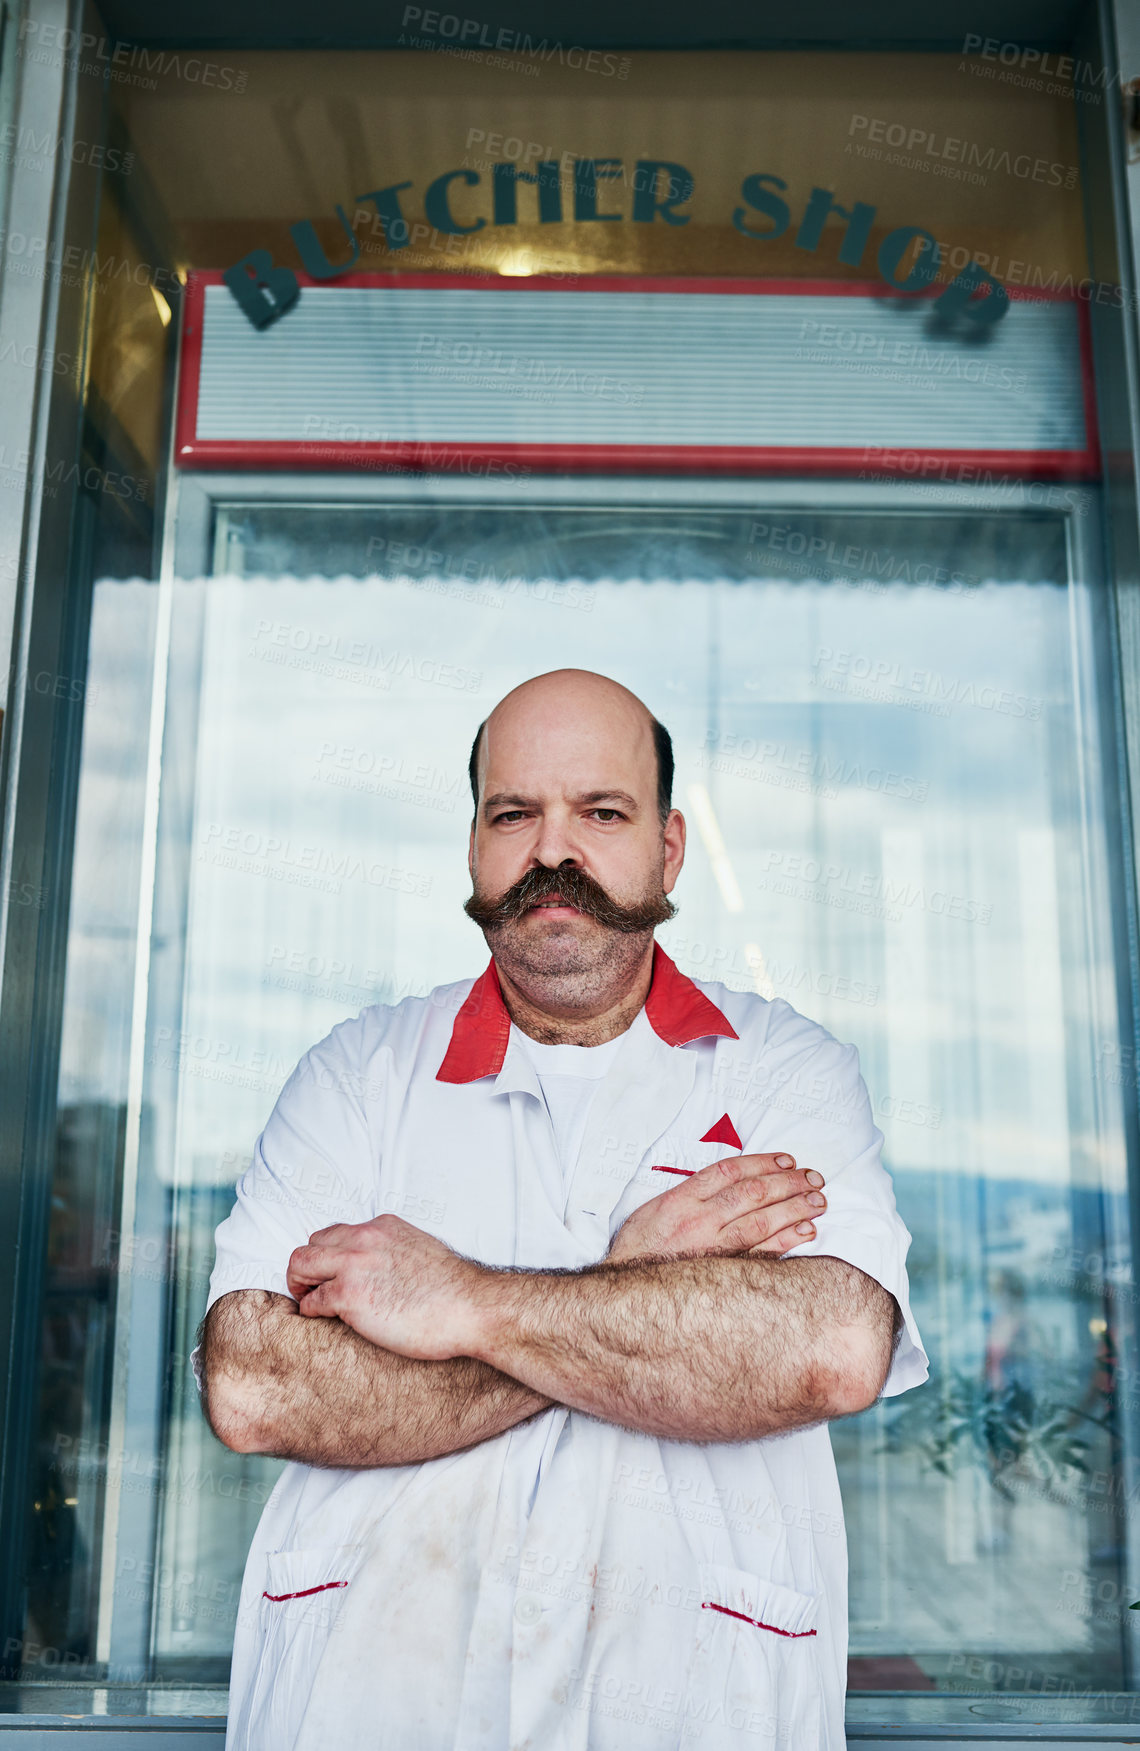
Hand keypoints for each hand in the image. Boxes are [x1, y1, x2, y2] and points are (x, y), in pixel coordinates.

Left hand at [286, 1215, 483, 1359]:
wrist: (470, 1307)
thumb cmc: (453, 1290)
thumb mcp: (420, 1250)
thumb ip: (394, 1251)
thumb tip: (383, 1268)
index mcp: (383, 1227)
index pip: (336, 1233)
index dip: (328, 1256)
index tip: (329, 1274)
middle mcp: (364, 1239)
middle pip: (311, 1245)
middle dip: (306, 1269)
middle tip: (311, 1290)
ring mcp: (354, 1265)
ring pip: (300, 1265)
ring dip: (300, 1285)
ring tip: (310, 1302)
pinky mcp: (349, 1295)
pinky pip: (311, 1301)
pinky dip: (310, 1311)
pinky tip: (323, 1320)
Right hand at [606, 1152, 825, 1264]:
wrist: (627, 1292)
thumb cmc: (641, 1248)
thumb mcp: (656, 1208)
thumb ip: (691, 1193)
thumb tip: (728, 1180)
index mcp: (683, 1198)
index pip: (730, 1170)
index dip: (763, 1162)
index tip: (787, 1160)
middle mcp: (700, 1219)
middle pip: (753, 1192)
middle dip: (788, 1182)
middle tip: (814, 1178)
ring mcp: (714, 1247)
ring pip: (762, 1220)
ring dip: (795, 1208)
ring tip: (819, 1201)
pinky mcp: (723, 1272)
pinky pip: (761, 1253)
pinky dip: (786, 1241)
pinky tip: (806, 1232)